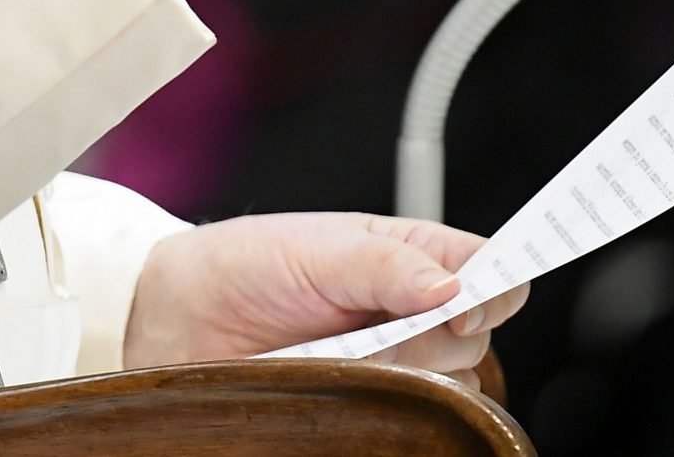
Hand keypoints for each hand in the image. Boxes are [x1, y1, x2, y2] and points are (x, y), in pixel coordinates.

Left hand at [121, 212, 529, 390]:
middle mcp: (410, 312)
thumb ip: (386, 262)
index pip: (489, 270)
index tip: (472, 298)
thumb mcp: (315, 249)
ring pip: (447, 384)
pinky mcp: (367, 409)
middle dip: (436, 331)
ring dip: (403, 370)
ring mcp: (391, 365)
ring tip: (337, 351)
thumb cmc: (244, 266)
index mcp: (409, 258)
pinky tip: (338, 385)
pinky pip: (408, 423)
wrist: (176, 317)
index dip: (497, 284)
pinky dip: (386, 409)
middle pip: (475, 335)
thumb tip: (452, 284)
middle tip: (382, 321)